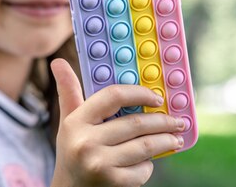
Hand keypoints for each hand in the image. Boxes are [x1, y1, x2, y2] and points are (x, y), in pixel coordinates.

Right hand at [49, 59, 184, 186]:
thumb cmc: (72, 153)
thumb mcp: (67, 122)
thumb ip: (68, 91)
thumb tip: (58, 61)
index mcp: (76, 121)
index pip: (112, 96)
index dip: (139, 92)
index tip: (156, 97)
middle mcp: (85, 141)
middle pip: (135, 123)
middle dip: (162, 121)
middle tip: (177, 121)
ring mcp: (99, 163)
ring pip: (144, 147)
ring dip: (165, 141)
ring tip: (175, 139)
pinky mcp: (113, 182)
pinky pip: (143, 169)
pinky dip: (149, 165)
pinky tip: (150, 162)